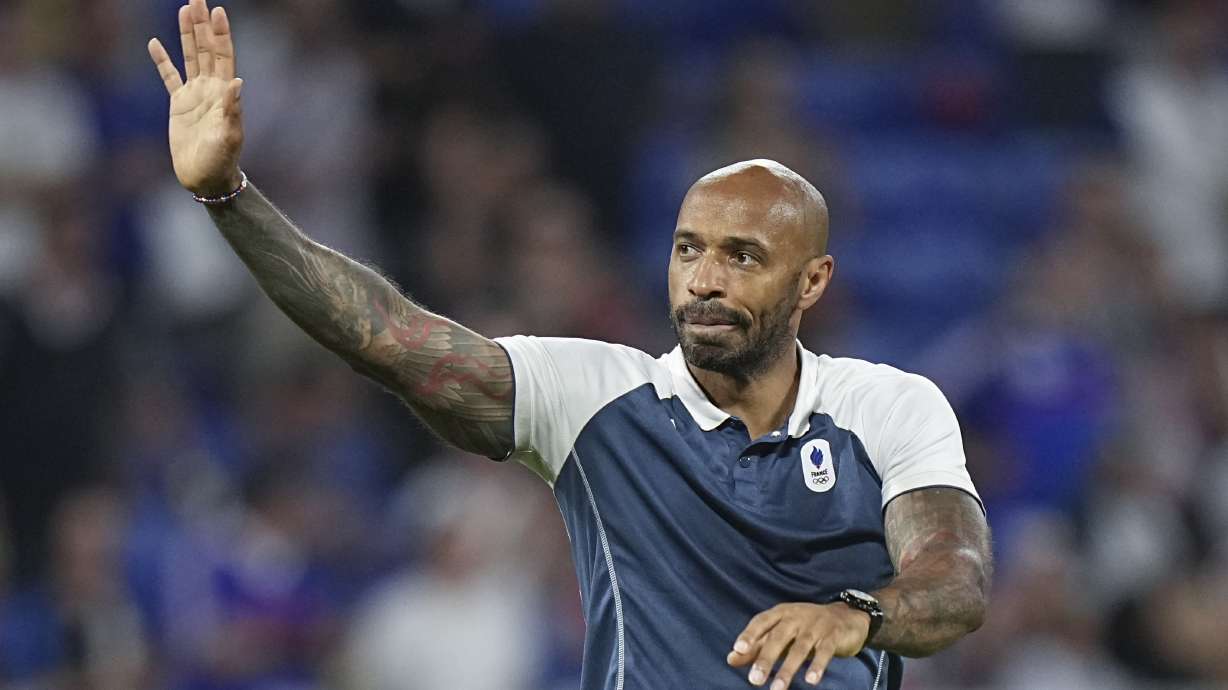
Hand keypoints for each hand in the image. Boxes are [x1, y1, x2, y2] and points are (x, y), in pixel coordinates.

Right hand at [147, 0, 243, 196]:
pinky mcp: (179, 105)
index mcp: (224, 93)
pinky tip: (154, 43)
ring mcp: (194, 95)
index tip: (218, 11)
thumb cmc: (221, 160)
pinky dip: (162, 60)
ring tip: (184, 9)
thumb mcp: (228, 136)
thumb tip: (237, 83)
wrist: (206, 178)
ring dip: (187, 34)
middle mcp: (211, 89)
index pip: (223, 56)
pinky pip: (169, 77)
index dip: (220, 34)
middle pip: (206, 49)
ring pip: (190, 57)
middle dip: (203, 24)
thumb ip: (231, 109)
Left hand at [727, 602, 869, 688]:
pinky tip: (810, 680)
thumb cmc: (805, 627)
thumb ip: (757, 646)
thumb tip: (730, 659)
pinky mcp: (833, 636)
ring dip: (788, 669)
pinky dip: (817, 665)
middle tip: (754, 680)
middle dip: (766, 659)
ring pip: (800, 648)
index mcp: (781, 613)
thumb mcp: (781, 632)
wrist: (846, 617)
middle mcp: (796, 617)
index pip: (761, 621)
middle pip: (778, 637)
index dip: (750, 634)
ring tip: (777, 689)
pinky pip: (824, 651)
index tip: (738, 649)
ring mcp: (816, 625)